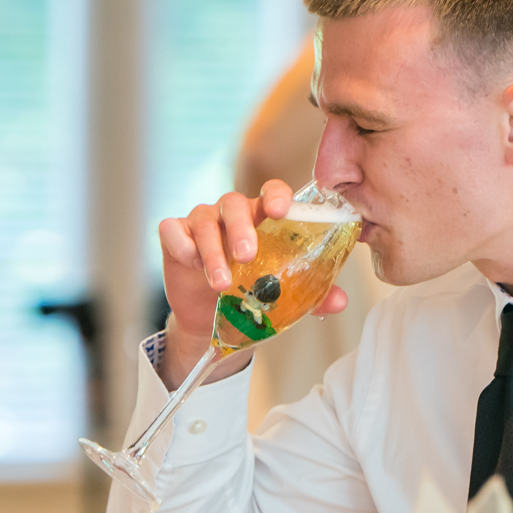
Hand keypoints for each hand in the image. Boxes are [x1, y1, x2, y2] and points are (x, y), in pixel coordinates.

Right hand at [156, 180, 347, 388]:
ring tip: (221, 283)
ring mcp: (200, 222)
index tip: (281, 210)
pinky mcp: (174, 237)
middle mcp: (230, 214)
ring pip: (204, 222)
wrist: (212, 319)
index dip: (277, 196)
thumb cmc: (250, 293)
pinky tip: (191, 263)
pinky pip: (172, 231)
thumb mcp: (283, 296)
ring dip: (213, 252)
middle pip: (234, 204)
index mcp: (262, 218)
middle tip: (247, 255)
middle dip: (241, 228)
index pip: (271, 193)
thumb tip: (340, 301)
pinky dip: (182, 245)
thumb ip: (313, 295)